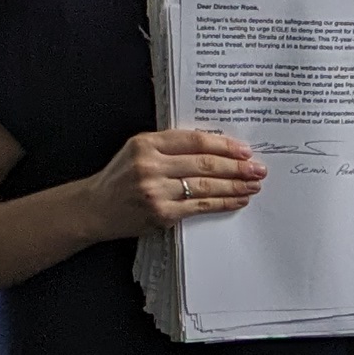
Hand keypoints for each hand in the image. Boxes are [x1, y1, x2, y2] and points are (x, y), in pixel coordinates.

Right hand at [89, 128, 263, 235]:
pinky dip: (223, 203)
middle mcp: (150, 165)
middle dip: (237, 167)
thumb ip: (171, 146)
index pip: (194, 141)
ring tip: (253, 185)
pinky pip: (200, 206)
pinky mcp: (161, 213)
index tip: (244, 150)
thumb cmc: (121, 177)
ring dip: (235, 186)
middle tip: (258, 169)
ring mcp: (155, 191)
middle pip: (204, 164)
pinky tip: (237, 200)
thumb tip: (217, 149)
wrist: (95, 207)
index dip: (223, 145)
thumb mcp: (139, 150)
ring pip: (205, 186)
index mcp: (146, 144)